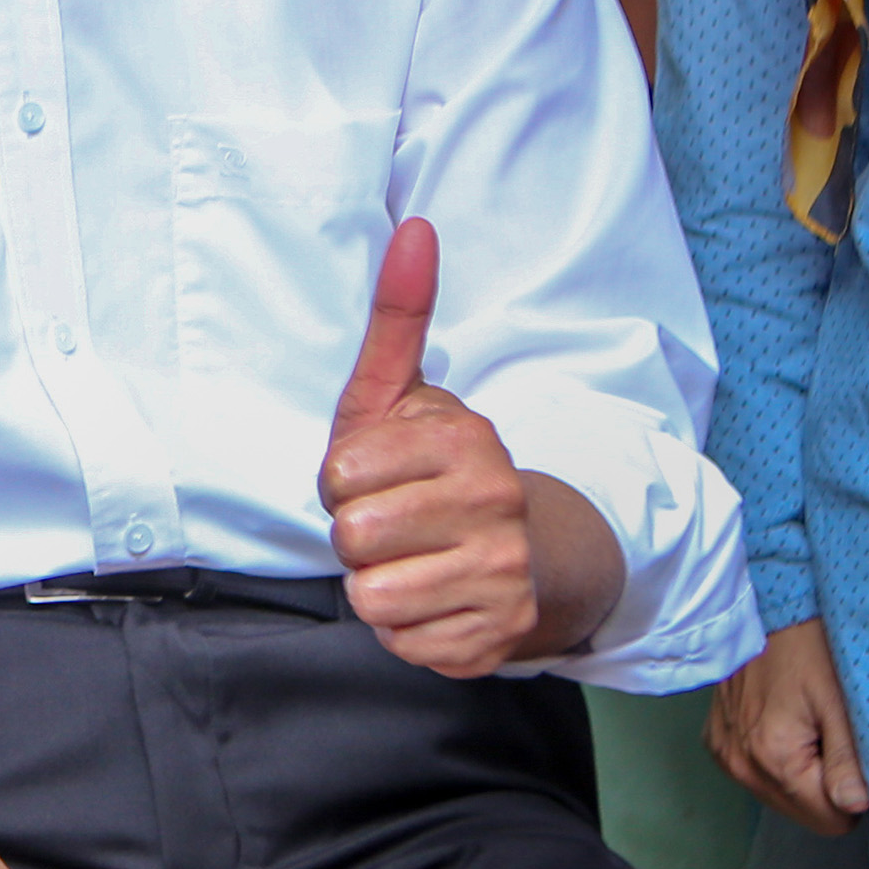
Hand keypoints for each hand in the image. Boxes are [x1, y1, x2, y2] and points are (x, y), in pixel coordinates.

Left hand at [320, 220, 618, 675]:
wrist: (527, 559)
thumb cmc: (434, 471)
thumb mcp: (403, 394)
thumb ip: (399, 316)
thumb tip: (414, 226)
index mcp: (468, 441)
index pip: (340, 472)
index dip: (343, 480)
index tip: (378, 477)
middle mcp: (497, 505)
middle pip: (352, 534)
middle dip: (354, 533)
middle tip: (393, 524)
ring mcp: (502, 576)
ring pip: (371, 594)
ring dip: (374, 583)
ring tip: (411, 561)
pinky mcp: (492, 641)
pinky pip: (399, 641)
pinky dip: (403, 628)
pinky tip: (434, 601)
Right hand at [714, 618, 868, 833]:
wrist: (760, 613)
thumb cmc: (807, 652)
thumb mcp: (839, 706)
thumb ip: (846, 761)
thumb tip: (854, 807)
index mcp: (772, 757)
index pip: (828, 819)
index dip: (850, 795)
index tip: (849, 756)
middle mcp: (739, 763)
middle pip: (802, 814)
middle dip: (822, 788)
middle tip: (827, 739)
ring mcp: (723, 753)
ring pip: (779, 798)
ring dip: (798, 776)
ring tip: (804, 730)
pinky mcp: (715, 743)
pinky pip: (755, 777)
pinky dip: (773, 762)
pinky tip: (779, 728)